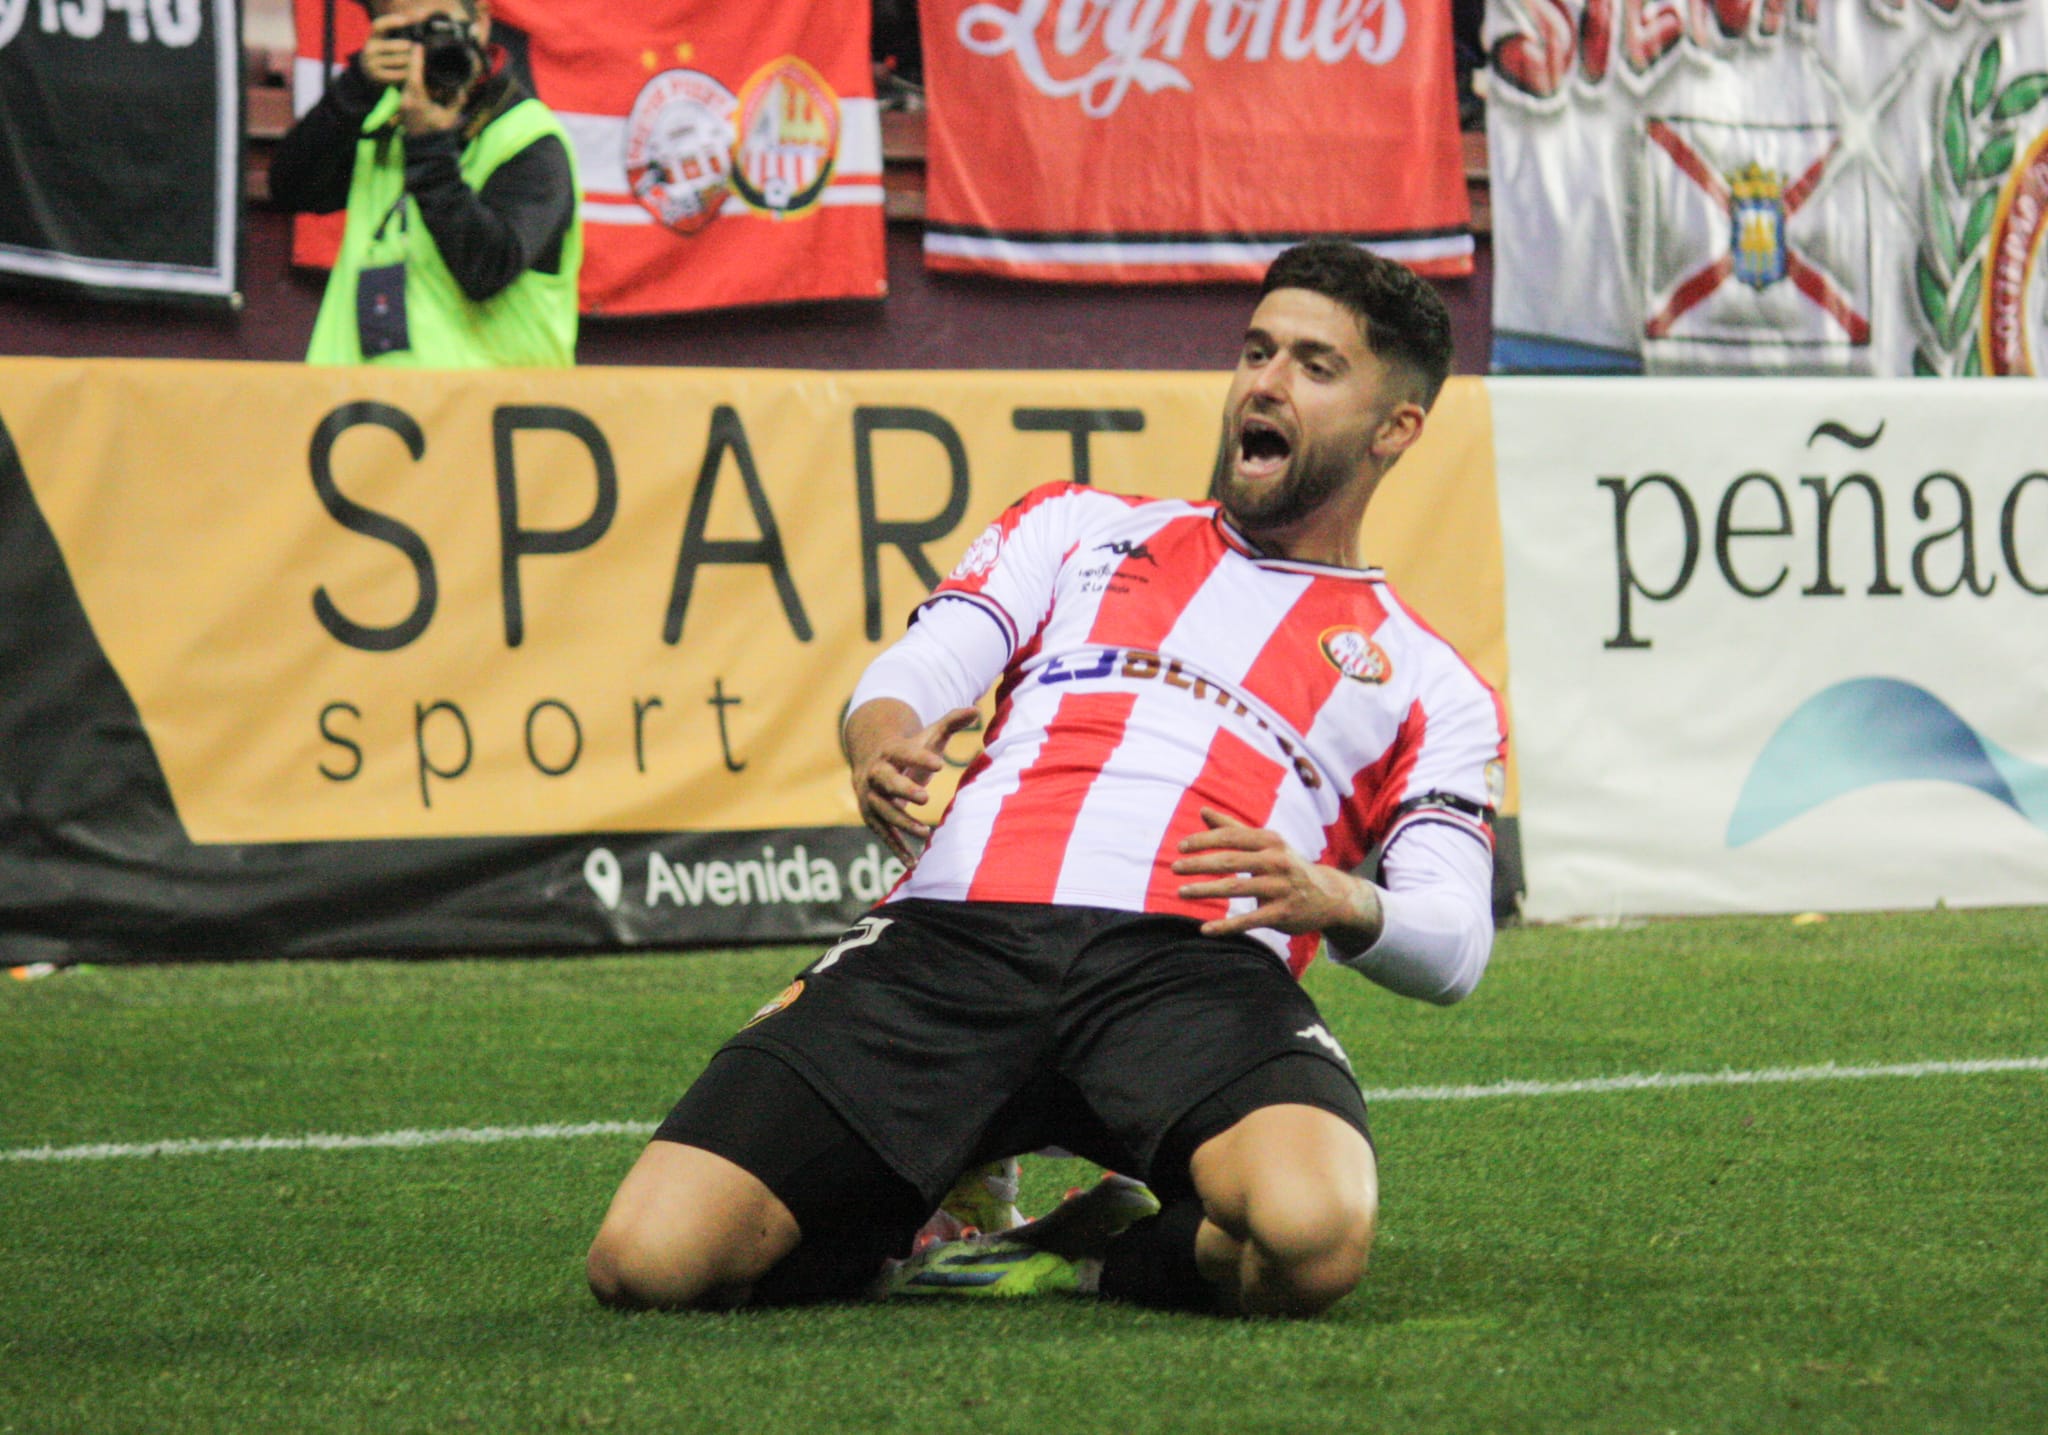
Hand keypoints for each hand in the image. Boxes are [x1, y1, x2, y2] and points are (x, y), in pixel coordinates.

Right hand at [360, 13, 417, 88]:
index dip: (391, 21)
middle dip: (408, 47)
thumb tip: (416, 30)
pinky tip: (411, 71)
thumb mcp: (386, 41)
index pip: (378, 25)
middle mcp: (369, 48)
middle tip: (417, 48)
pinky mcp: (377, 76)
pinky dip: (407, 73)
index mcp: (373, 37)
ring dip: (411, 60)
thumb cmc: (385, 53)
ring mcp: (372, 63)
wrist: (370, 73)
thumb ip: (397, 34)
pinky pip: (399, 74)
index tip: (406, 20)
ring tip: (417, 60)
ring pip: (399, 60)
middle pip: (394, 45)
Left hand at [397, 40, 468, 135]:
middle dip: (413, 61)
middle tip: (420, 47)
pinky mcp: (403, 105)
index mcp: (417, 101)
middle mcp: (406, 100)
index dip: (415, 60)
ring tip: (420, 58)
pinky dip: (412, 79)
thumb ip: (456, 102)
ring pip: (406, 80)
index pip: (414, 76)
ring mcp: (403, 102)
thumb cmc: (439, 135)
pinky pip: (407, 87)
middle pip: (408, 75)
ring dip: (413, 70)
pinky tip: (420, 75)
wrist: (426, 150)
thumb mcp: (450, 118)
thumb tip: (462, 90)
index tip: (418, 46)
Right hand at [847, 704, 980, 868]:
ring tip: (926, 833)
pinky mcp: (872, 818)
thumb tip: (976, 710)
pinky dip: (897, 849)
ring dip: (902, 823)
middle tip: (926, 798)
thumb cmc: (907, 751)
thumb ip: (950, 722)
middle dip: (904, 789)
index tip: (939, 763)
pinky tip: (913, 865)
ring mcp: (871, 798)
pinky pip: (884, 835)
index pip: (902, 752)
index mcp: (889, 752)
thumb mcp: (927, 735)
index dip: (918, 756)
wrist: (871, 763)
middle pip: (886, 782)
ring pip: (883, 811)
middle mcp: (875, 774)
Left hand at [1173, 807, 1381, 941]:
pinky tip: (1205, 930)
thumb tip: (1202, 811)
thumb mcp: (1266, 844)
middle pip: (1231, 861)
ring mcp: (1281, 888)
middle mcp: (1277, 861)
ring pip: (1237, 889)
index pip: (1231, 837)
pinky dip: (1226, 926)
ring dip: (1206, 891)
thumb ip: (1233, 829)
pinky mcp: (1283, 914)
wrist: (1328, 896)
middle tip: (1175, 869)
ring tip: (1181, 893)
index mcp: (1270, 841)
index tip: (1180, 848)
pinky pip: (1250, 920)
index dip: (1204, 841)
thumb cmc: (1287, 865)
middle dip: (1200, 864)